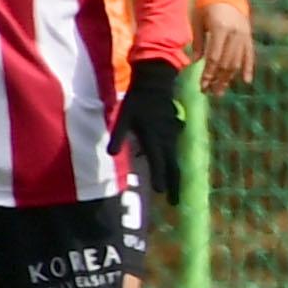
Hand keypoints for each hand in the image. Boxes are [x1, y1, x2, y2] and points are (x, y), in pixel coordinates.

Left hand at [111, 59, 184, 200]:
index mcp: (154, 138)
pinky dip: (173, 162)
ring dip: (175, 176)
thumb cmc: (138, 101)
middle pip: (173, 167)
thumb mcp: (123, 116)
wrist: (157, 84)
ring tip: (173, 190)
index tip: (162, 194)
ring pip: (176, 160)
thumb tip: (111, 154)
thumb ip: (118, 135)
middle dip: (174, 185)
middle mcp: (167, 140)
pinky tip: (169, 167)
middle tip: (175, 203)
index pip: (159, 162)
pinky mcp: (174, 132)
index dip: (160, 178)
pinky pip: (174, 151)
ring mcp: (173, 136)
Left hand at [193, 1, 257, 91]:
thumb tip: (196, 62)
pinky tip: (246, 81)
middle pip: (227, 63)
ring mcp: (244, 36)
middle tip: (210, 92)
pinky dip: (248, 68)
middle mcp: (235, 34)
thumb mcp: (197, 21)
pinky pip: (250, 55)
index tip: (202, 86)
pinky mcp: (249, 36)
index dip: (208, 74)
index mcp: (220, 29)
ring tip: (221, 90)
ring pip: (238, 62)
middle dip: (218, 80)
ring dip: (229, 78)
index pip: (215, 58)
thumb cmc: (206, 6)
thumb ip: (198, 42)